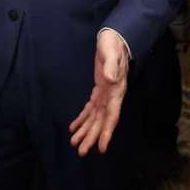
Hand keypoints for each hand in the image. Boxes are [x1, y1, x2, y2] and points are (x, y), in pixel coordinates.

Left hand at [68, 31, 128, 155]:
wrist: (114, 37)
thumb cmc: (113, 44)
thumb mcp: (111, 52)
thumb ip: (112, 66)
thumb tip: (111, 80)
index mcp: (115, 91)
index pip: (111, 116)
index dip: (106, 132)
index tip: (101, 148)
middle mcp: (111, 96)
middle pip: (101, 121)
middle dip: (92, 137)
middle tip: (81, 152)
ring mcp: (105, 94)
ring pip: (95, 118)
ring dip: (85, 131)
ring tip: (75, 144)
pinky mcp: (98, 90)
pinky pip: (90, 108)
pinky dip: (82, 118)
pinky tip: (74, 128)